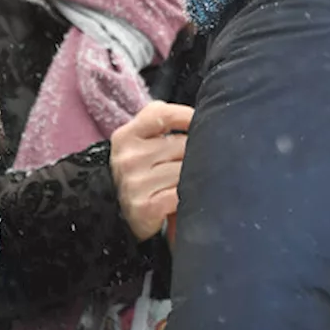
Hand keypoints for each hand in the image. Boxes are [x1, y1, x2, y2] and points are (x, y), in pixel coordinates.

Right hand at [110, 101, 193, 240]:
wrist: (125, 215)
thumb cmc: (144, 172)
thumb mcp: (144, 143)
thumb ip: (166, 124)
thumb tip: (205, 119)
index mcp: (126, 136)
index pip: (163, 114)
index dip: (186, 117)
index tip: (200, 124)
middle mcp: (128, 157)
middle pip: (181, 144)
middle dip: (193, 153)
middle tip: (193, 163)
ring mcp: (135, 183)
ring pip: (184, 170)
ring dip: (192, 177)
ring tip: (186, 183)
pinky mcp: (144, 207)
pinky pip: (180, 194)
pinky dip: (186, 197)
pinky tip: (182, 200)